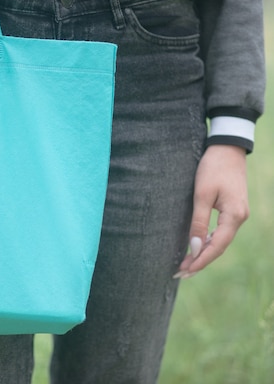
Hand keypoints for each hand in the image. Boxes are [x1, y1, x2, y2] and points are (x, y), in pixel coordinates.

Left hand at [175, 145, 249, 278]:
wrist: (227, 148)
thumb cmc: (212, 168)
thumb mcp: (201, 194)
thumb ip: (198, 222)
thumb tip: (193, 247)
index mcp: (234, 216)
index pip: (216, 247)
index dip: (200, 261)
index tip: (184, 272)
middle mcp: (239, 218)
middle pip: (219, 247)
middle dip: (200, 261)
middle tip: (180, 273)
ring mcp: (237, 214)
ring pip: (220, 241)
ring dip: (203, 253)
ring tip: (186, 265)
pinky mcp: (232, 209)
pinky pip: (220, 232)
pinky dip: (208, 242)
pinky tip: (196, 248)